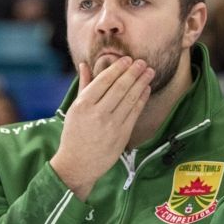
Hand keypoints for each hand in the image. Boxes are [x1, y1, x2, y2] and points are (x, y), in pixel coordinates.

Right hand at [50, 57, 153, 200]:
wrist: (79, 164)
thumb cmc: (74, 134)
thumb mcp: (74, 108)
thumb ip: (83, 86)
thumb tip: (84, 64)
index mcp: (83, 105)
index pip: (104, 81)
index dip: (118, 69)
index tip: (127, 59)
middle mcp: (98, 113)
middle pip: (120, 88)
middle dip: (133, 73)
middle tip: (142, 62)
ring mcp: (111, 125)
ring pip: (130, 99)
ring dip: (141, 83)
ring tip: (149, 72)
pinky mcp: (122, 134)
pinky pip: (135, 112)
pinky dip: (142, 99)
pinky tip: (146, 89)